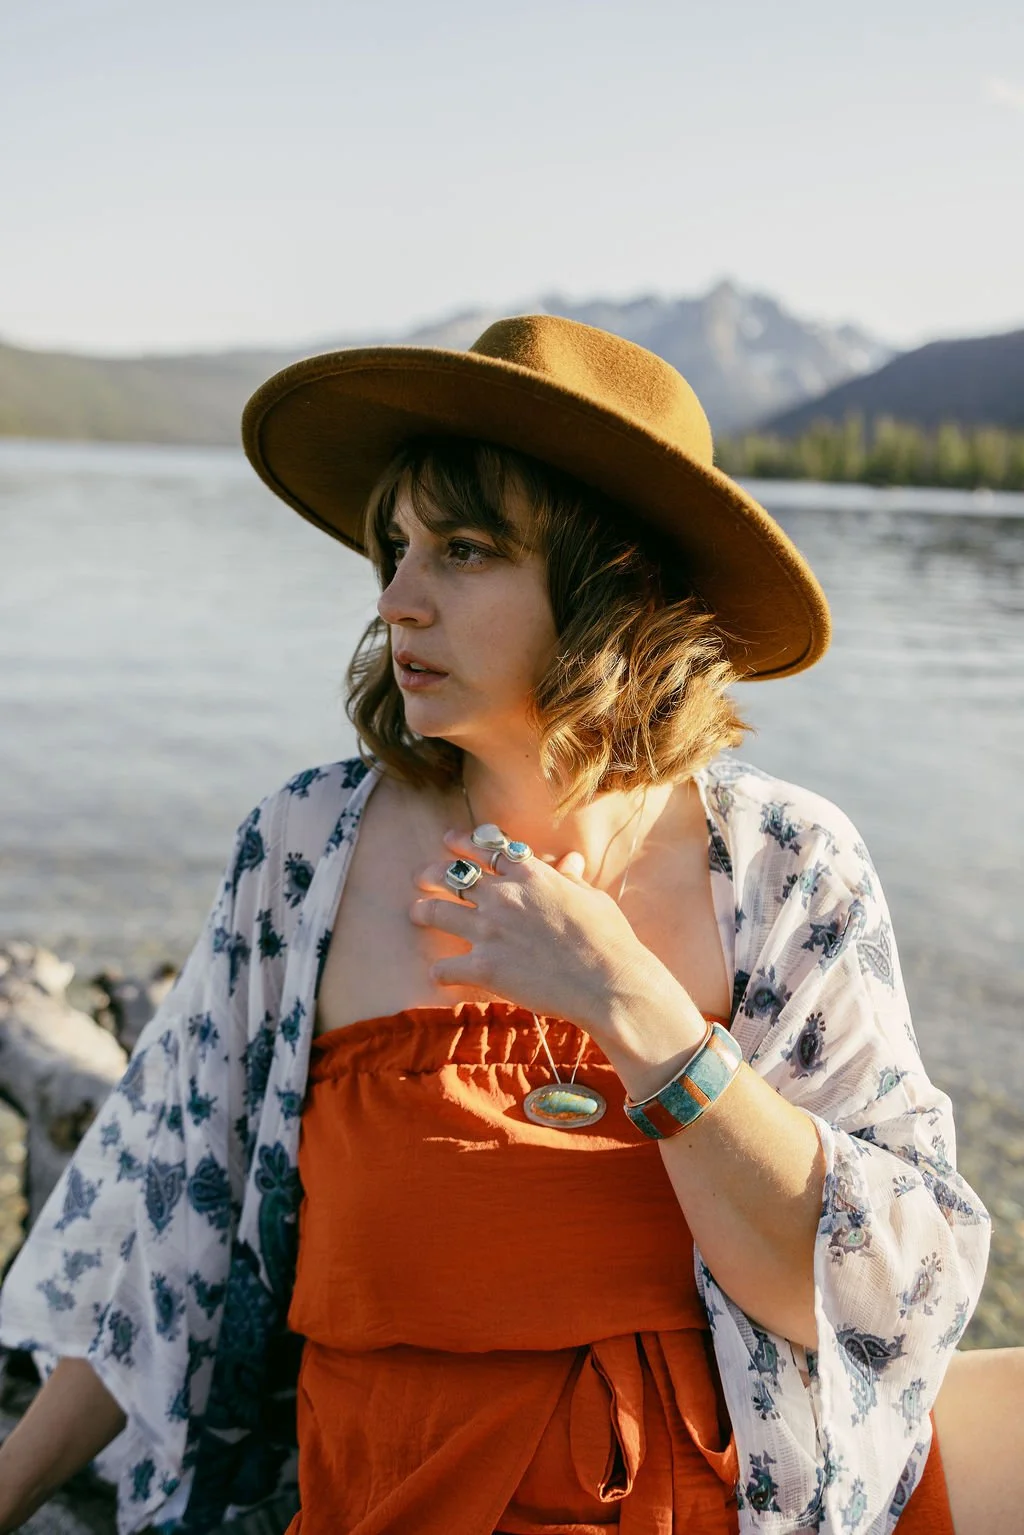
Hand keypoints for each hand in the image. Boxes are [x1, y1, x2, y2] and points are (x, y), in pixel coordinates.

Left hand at [409, 828, 658, 1035]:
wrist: (608, 981)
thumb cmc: (608, 938)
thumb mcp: (591, 897)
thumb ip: (570, 879)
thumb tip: (569, 861)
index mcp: (529, 873)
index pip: (485, 848)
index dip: (462, 841)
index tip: (449, 839)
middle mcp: (502, 895)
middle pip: (451, 875)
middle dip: (431, 873)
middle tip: (421, 876)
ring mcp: (488, 930)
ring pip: (436, 912)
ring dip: (423, 911)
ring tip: (416, 913)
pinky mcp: (483, 967)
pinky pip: (444, 967)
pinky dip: (440, 971)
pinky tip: (440, 974)